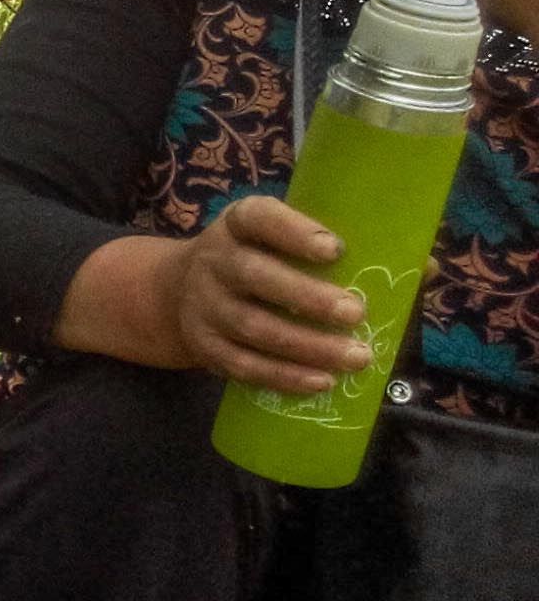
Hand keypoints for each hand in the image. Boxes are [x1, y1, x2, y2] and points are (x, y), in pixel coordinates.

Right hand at [62, 198, 370, 393]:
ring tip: (357, 358)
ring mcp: (204, 305)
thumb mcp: (282, 240)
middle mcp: (215, 260)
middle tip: (356, 313)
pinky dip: (282, 376)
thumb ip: (344, 250)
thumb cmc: (258, 259)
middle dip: (306, 297)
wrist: (176, 293)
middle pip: (255, 277)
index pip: (259, 218)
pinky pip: (242, 365)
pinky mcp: (203, 346)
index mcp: (239, 223)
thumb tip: (424, 268)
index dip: (293, 232)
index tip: (335, 248)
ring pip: (254, 328)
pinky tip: (320, 382)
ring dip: (306, 346)